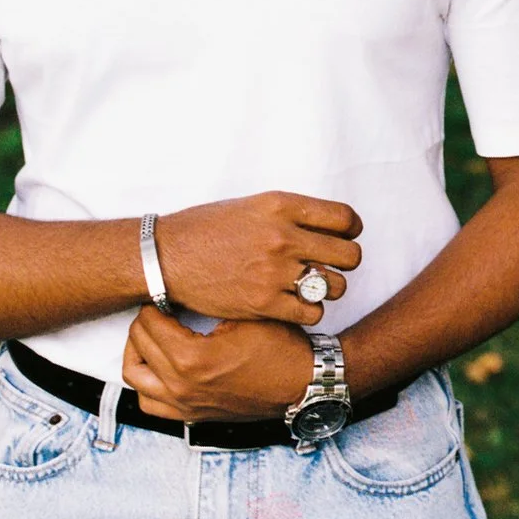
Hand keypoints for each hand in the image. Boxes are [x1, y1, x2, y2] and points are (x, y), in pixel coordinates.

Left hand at [123, 309, 316, 421]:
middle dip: (145, 322)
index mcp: (192, 358)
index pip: (150, 323)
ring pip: (134, 377)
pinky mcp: (191, 415)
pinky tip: (160, 367)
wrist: (303, 383)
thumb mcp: (246, 314)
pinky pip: (149, 404)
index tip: (166, 293)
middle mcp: (181, 386)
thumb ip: (209, 303)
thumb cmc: (280, 348)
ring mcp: (184, 404)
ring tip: (152, 337)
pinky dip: (146, 384)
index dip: (156, 301)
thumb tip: (183, 287)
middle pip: (138, 345)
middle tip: (159, 309)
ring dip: (138, 352)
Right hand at [150, 192, 363, 325]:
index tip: (345, 237)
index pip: (345, 218)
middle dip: (346, 261)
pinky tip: (296, 304)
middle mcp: (282, 237)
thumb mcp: (254, 205)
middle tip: (331, 265)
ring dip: (329, 288)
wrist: (167, 256)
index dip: (352, 230)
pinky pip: (312, 313)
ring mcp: (273, 271)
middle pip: (349, 255)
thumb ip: (291, 213)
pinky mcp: (263, 303)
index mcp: (282, 206)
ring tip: (312, 286)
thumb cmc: (208, 228)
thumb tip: (329, 225)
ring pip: (335, 287)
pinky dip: (310, 311)